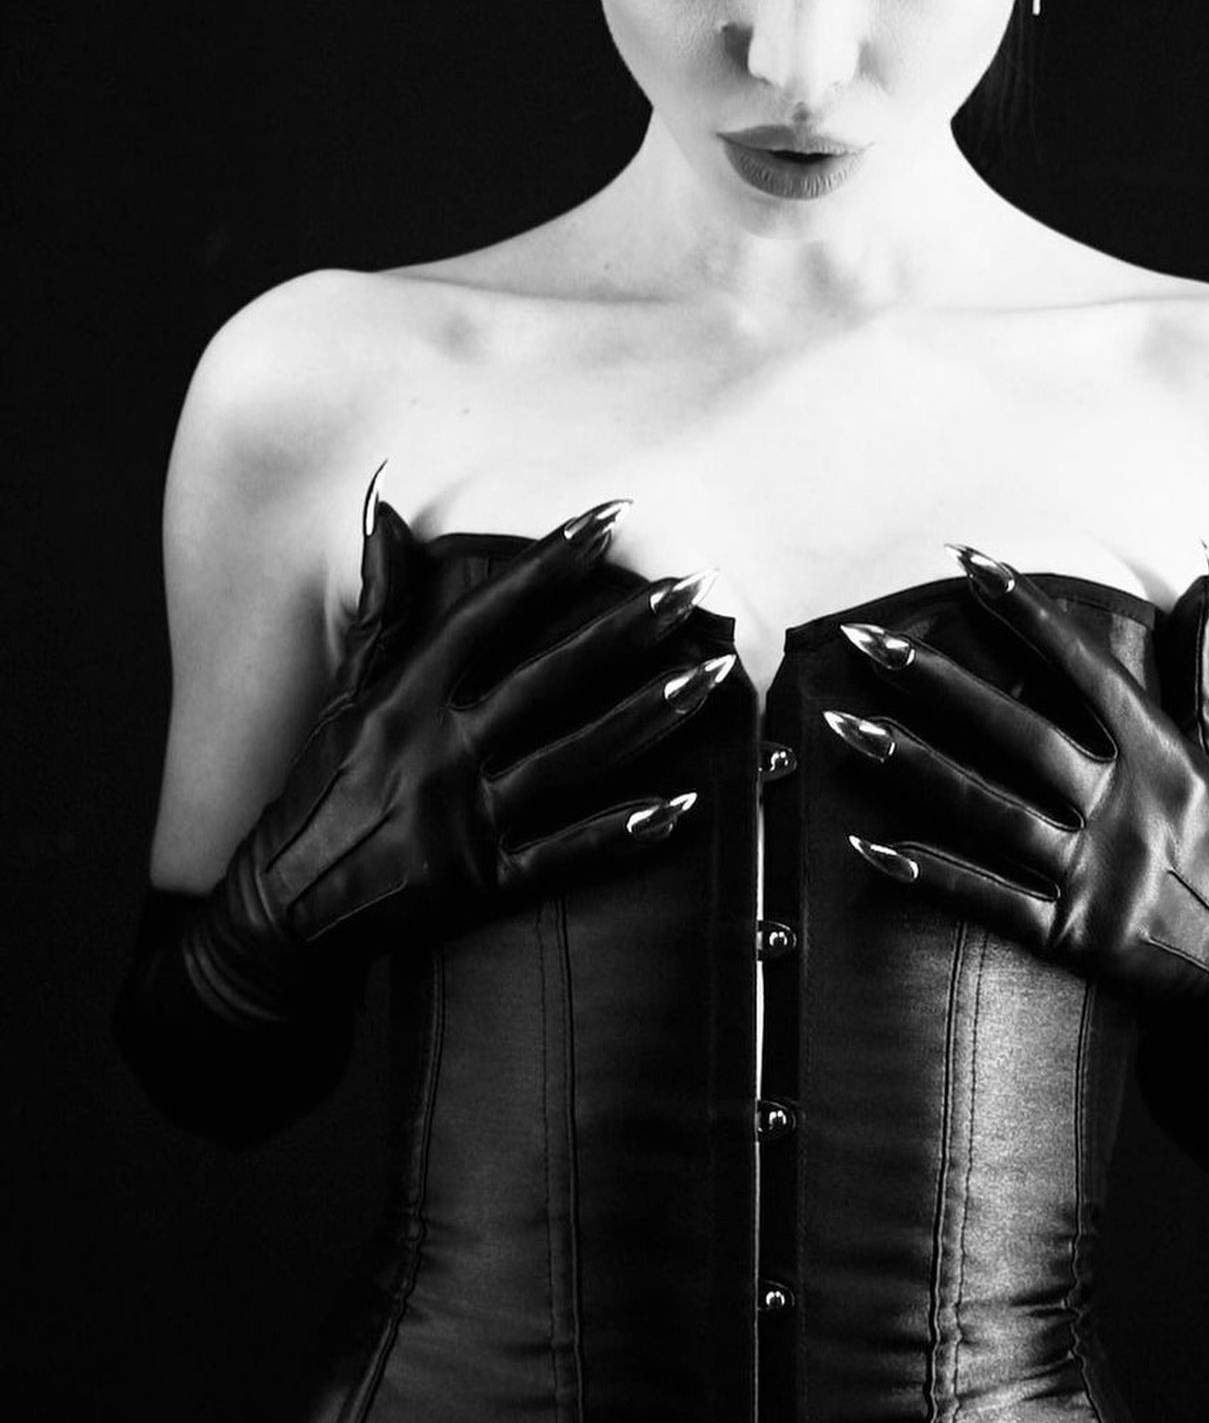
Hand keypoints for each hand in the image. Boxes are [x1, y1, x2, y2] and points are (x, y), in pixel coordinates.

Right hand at [184, 492, 734, 1023]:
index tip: (611, 515)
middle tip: (695, 585)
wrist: (282, 914)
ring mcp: (464, 821)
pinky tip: (682, 805)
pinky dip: (624, 832)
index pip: (489, 614)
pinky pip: (565, 856)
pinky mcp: (482, 885)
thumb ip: (381, 603)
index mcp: (404, 698)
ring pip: (575, 758)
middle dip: (629, 630)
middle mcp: (438, 752)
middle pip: (550, 680)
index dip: (552, 563)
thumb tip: (386, 507)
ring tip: (713, 673)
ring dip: (650, 715)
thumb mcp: (343, 691)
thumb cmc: (318, 789)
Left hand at [831, 545, 1208, 1171]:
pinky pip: (988, 900)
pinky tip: (868, 846)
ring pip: (987, 809)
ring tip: (841, 725)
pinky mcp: (1074, 937)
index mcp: (1165, 755)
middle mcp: (1129, 808)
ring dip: (908, 764)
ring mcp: (1098, 875)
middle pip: (1016, 731)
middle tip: (864, 638)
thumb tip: (1203, 575)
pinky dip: (927, 872)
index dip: (1026, 612)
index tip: (968, 564)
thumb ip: (1202, 663)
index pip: (1085, 667)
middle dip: (934, 681)